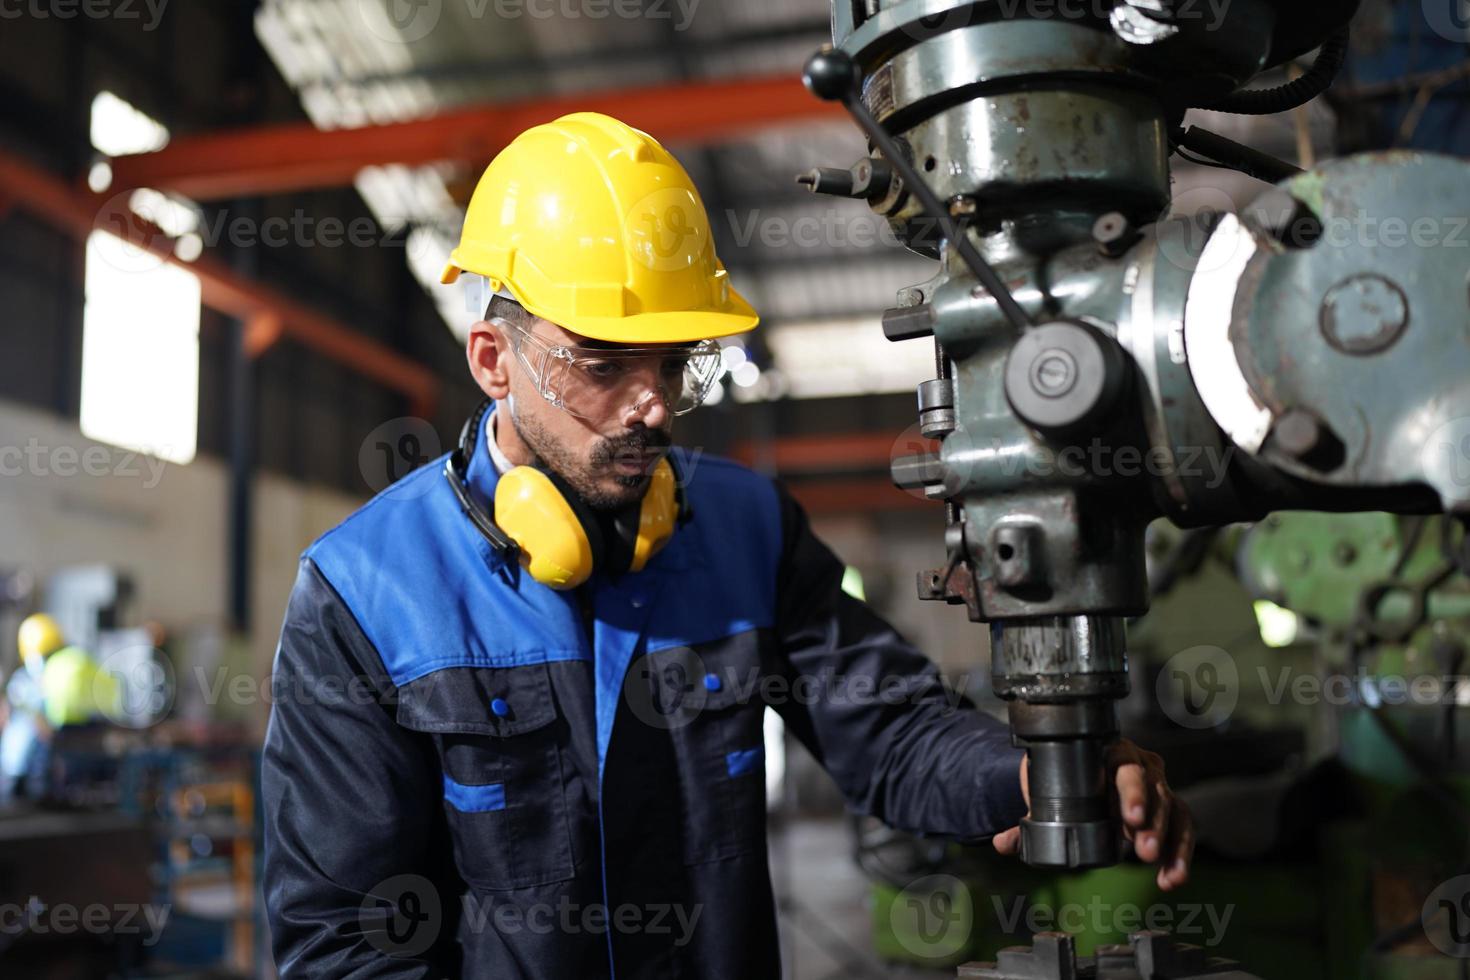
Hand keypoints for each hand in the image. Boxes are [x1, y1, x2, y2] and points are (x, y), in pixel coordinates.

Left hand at [992, 739, 1193, 890]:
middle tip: (1141, 849)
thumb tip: (1003, 843)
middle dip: (1152, 822)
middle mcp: (1140, 764)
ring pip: (1174, 809)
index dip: (1131, 792)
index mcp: (1109, 752)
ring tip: (1164, 872)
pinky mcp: (1168, 809)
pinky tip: (1172, 879)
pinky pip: (1183, 828)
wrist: (1078, 781)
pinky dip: (1180, 855)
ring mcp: (1157, 785)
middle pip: (1155, 789)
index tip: (1128, 818)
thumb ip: (1028, 821)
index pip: (1126, 767)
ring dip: (1171, 842)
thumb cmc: (1064, 781)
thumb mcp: (1047, 796)